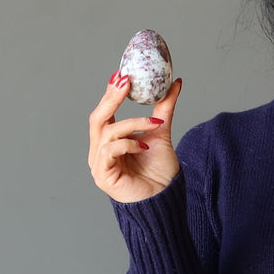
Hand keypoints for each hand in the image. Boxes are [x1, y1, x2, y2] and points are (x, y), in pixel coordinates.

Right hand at [88, 71, 182, 202]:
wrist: (164, 200)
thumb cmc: (159, 173)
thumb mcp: (161, 133)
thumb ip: (164, 109)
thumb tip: (175, 82)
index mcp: (109, 141)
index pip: (105, 112)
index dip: (110, 93)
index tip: (122, 74)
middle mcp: (100, 151)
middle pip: (97, 118)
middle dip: (111, 97)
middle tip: (126, 81)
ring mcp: (99, 164)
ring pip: (108, 132)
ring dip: (133, 123)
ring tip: (154, 124)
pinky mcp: (103, 176)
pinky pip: (110, 151)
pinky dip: (127, 143)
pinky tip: (144, 146)